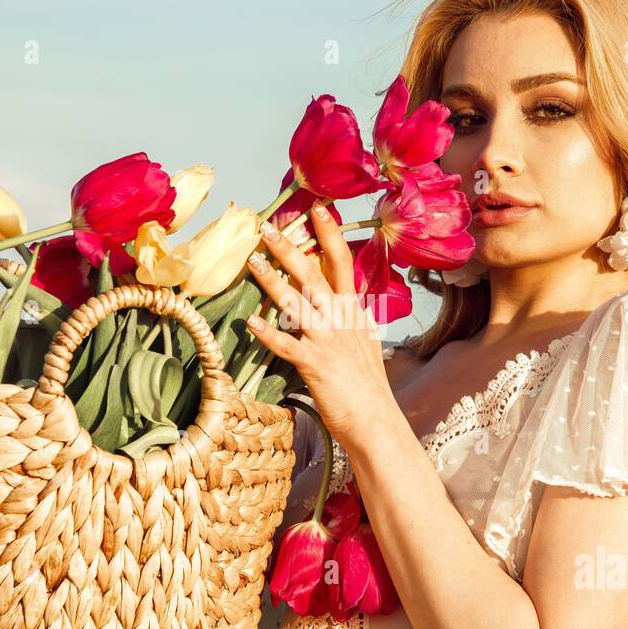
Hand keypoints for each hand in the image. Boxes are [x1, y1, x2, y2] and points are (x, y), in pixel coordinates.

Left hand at [244, 203, 393, 443]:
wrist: (376, 419)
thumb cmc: (367, 384)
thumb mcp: (365, 340)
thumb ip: (351, 317)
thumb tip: (344, 299)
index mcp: (353, 311)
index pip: (342, 262)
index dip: (330, 234)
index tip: (317, 208)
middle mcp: (340, 319)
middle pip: (313, 274)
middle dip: (289, 248)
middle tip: (267, 227)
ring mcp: (327, 341)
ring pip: (296, 303)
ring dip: (272, 281)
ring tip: (252, 261)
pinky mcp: (314, 365)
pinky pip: (287, 346)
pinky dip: (269, 334)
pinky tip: (251, 322)